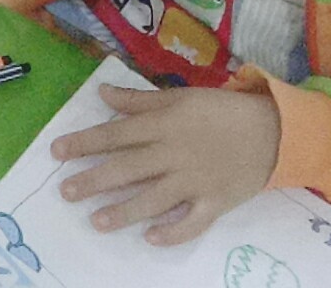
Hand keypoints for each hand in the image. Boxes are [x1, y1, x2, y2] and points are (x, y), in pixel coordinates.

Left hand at [52, 85, 279, 245]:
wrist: (274, 131)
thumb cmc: (221, 111)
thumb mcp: (180, 96)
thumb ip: (140, 99)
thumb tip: (102, 93)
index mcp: (164, 124)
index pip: (115, 134)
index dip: (84, 142)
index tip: (56, 152)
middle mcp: (174, 154)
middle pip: (127, 168)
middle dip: (94, 180)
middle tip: (65, 191)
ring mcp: (195, 181)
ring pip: (153, 199)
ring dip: (123, 211)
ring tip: (95, 221)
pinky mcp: (215, 202)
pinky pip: (192, 223)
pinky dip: (173, 232)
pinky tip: (151, 238)